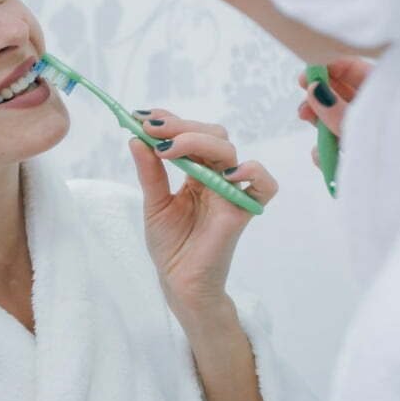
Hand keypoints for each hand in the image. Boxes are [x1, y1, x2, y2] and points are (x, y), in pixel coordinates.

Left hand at [127, 109, 277, 317]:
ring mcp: (231, 192)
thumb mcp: (154, 203)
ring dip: (198, 141)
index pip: (191, 134)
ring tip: (168, 149)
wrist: (179, 283)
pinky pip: (264, 185)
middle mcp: (217, 177)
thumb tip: (135, 139)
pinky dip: (252, 172)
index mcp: (197, 172)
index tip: (142, 117)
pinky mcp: (242, 211)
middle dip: (181, 127)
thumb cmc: (171, 245)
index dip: (171, 121)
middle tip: (152, 131)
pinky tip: (224, 174)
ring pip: (229, 151)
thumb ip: (149, 172)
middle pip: (212, 136)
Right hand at [296, 56, 371, 168]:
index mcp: (388, 94)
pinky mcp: (364, 157)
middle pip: (341, 94)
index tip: (307, 75)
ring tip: (307, 125)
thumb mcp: (363, 129)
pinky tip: (322, 156)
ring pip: (336, 121)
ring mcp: (371, 135)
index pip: (355, 70)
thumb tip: (315, 90)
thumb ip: (337, 110)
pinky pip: (339, 148)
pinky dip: (327, 151)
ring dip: (318, 124)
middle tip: (302, 104)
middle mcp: (379, 112)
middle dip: (318, 98)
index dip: (329, 69)